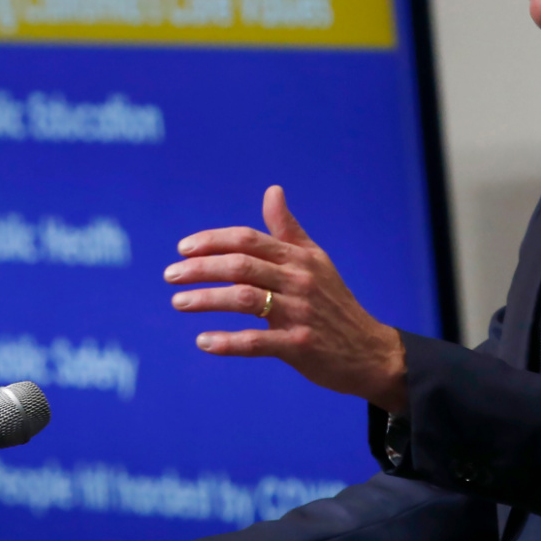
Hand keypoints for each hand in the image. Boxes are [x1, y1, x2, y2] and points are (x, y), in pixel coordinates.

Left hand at [165, 185, 406, 410]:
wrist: (369, 351)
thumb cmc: (334, 303)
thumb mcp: (315, 260)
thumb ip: (288, 229)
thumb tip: (272, 189)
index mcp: (299, 257)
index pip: (248, 239)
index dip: (212, 241)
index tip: (183, 249)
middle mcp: (299, 280)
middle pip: (241, 265)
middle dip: (201, 268)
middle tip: (170, 276)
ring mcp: (299, 313)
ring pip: (244, 299)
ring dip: (206, 299)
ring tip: (179, 302)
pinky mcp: (299, 346)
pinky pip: (257, 341)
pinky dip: (228, 342)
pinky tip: (204, 342)